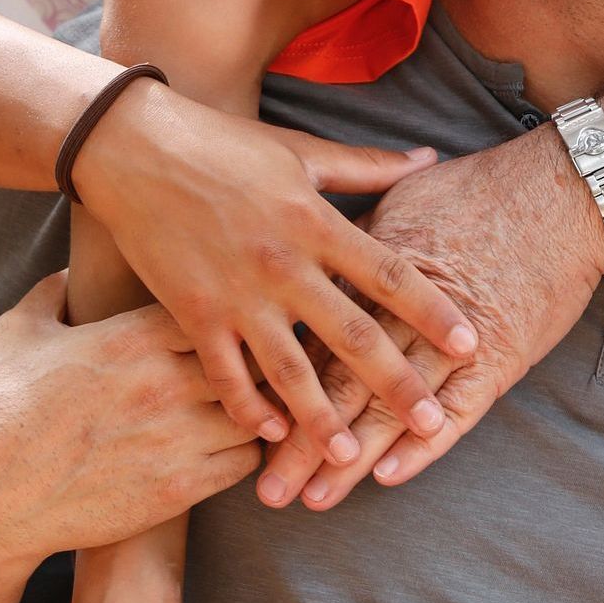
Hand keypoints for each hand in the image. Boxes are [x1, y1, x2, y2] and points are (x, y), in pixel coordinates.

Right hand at [0, 273, 261, 571]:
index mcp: (130, 336)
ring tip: (253, 404)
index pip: (216, 303)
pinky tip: (231, 446)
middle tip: (258, 358)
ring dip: (258, 406)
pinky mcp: (178, 488)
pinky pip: (244, 462)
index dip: (226, 309)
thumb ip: (50, 294)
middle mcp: (162, 381)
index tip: (225, 316)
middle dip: (255, 355)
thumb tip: (69, 272)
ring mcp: (175, 437)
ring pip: (256, 410)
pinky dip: (245, 453)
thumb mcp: (16, 334)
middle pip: (249, 354)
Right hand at [70, 87, 480, 453]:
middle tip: (432, 424)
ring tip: (352, 457)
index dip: (432, 310)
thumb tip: (428, 156)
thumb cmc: (223, 145)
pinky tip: (271, 436)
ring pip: (290, 369)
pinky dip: (249, 408)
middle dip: (396, 382)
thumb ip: (366, 166)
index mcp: (315, 221)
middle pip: (352, 333)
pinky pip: (226, 374)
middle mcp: (282, 263)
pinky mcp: (191, 314)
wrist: (134, 148)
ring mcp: (236, 294)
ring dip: (323, 417)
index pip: (388, 273)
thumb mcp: (300, 150)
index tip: (469, 343)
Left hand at [254, 125, 603, 510]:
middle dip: (304, 440)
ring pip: (390, 405)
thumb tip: (322, 259)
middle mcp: (405, 308)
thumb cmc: (485, 187)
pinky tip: (388, 476)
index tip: (250, 425)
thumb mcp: (407, 196)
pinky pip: (458, 410)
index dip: (283, 383)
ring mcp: (453, 337)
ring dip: (352, 457)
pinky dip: (424, 445)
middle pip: (343, 381)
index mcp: (376, 267)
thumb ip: (362, 235)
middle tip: (268, 488)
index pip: (318, 336)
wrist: (563, 190)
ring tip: (315, 498)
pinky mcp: (500, 356)